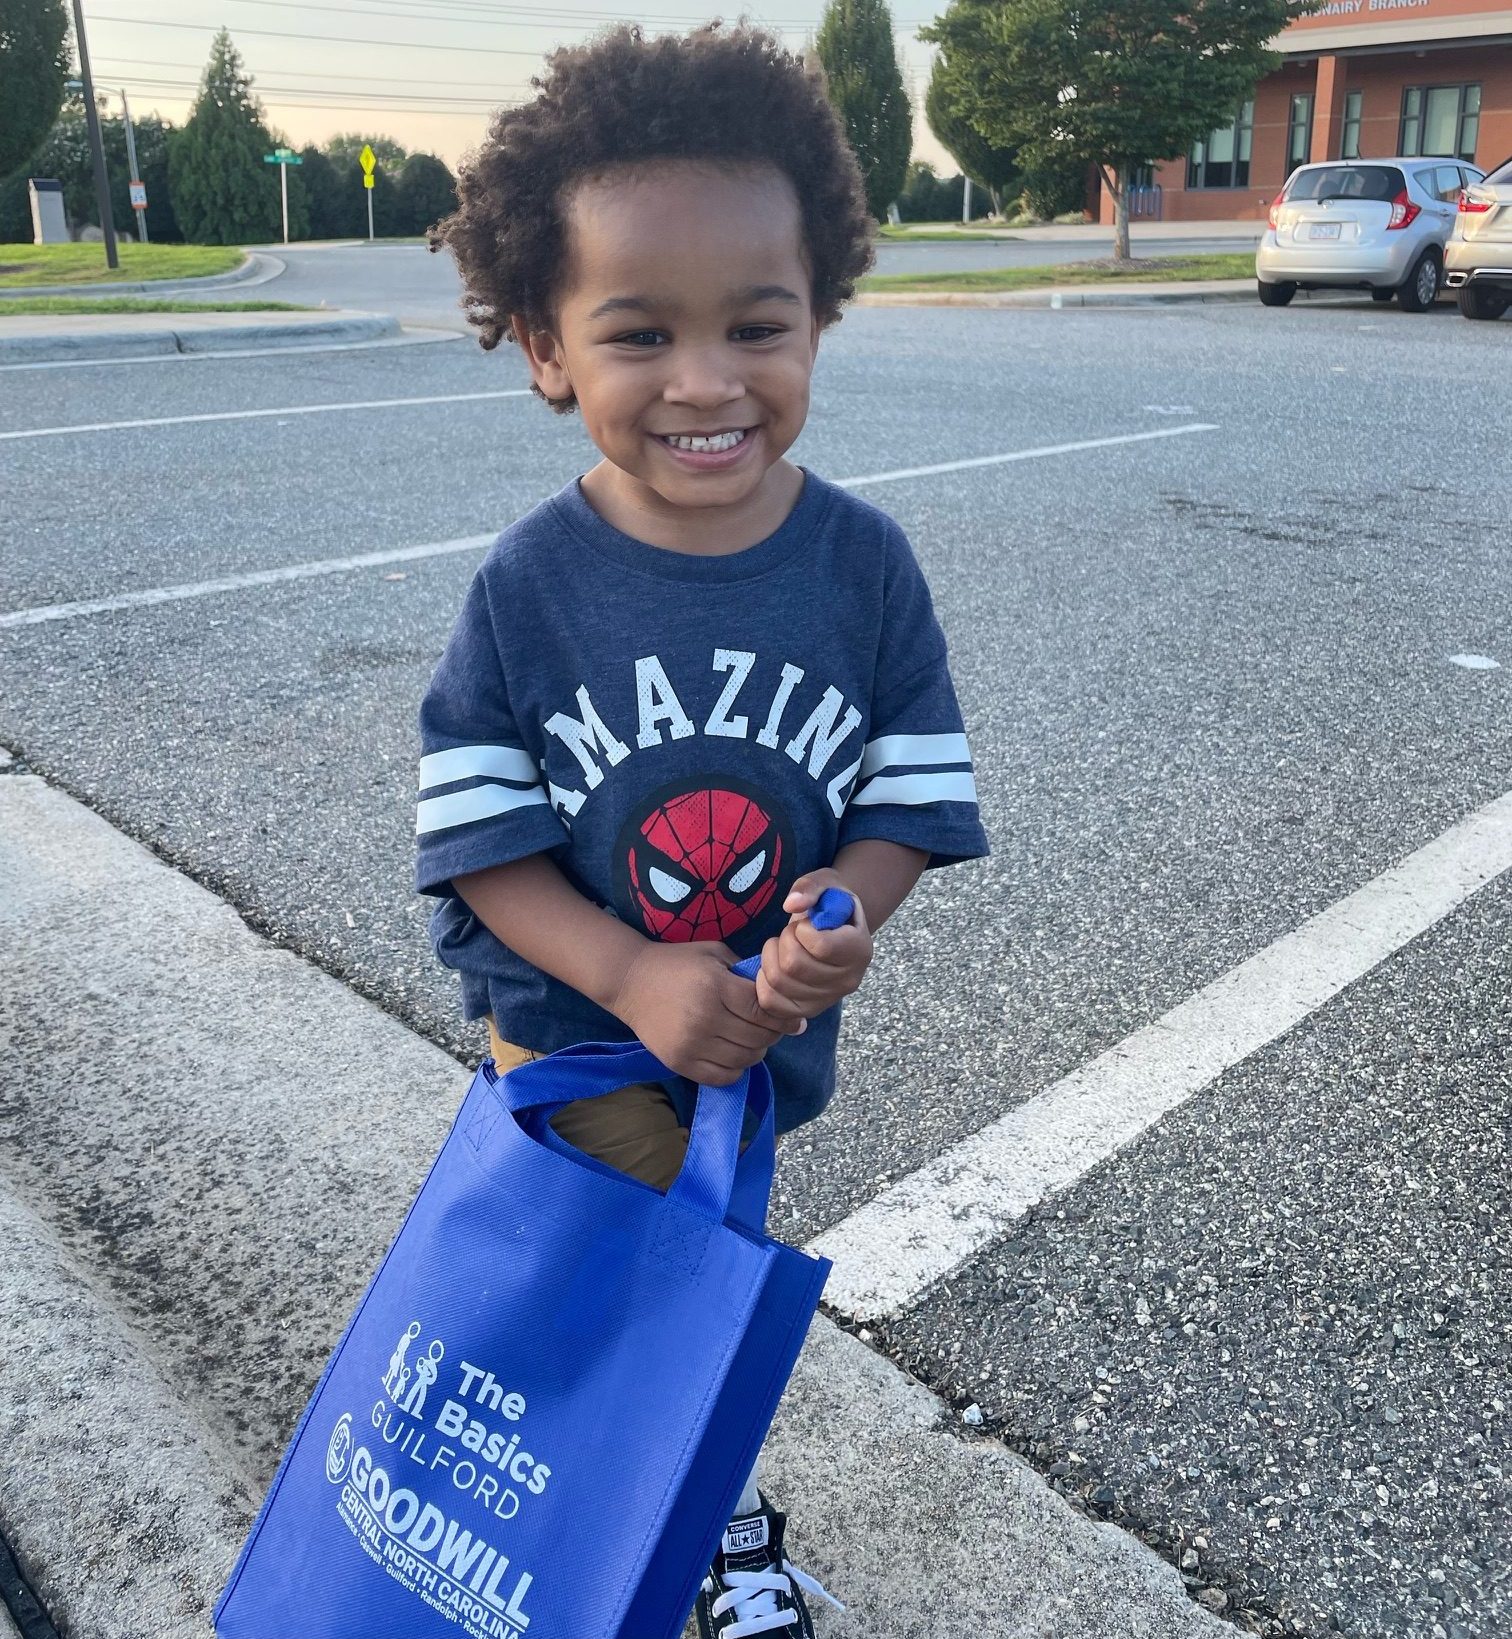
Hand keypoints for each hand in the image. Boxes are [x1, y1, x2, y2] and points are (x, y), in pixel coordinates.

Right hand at [610, 939, 804, 1085]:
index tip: (793, 1018)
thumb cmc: (678, 963)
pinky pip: (722, 1077)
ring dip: (757, 1052)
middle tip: (773, 1028)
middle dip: (773, 1034)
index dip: (783, 1017)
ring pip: (744, 1059)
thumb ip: (747, 972)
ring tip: (753, 1040)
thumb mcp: (715, 954)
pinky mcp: (680, 1062)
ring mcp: (691, 1044)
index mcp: (715, 986)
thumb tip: (780, 995)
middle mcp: (705, 1018)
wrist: (630, 981)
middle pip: (757, 1037)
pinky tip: (734, 1055)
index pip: (762, 1010)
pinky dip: (736, 1070)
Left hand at [754, 869, 873, 1023]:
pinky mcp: (807, 1011)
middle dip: (783, 941)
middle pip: (795, 965)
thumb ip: (810, 887)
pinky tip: (773, 967)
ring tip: (783, 947)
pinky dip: (763, 983)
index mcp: (860, 949)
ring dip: (770, 957)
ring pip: (780, 982)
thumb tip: (792, 904)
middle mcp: (849, 980)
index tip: (805, 923)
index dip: (802, 930)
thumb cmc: (829, 904)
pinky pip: (772, 1004)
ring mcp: (828, 999)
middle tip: (791, 933)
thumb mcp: (826, 883)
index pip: (821, 946)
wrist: (835, 928)